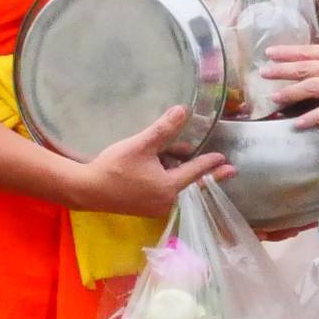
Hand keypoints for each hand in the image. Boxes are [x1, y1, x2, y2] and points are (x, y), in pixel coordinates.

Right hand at [76, 106, 233, 216]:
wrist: (87, 190)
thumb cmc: (115, 167)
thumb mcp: (141, 145)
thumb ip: (163, 129)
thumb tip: (183, 110)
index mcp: (169, 187)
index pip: (195, 173)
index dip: (210, 164)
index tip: (224, 159)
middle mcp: (166, 201)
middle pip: (192, 185)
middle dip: (209, 176)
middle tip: (230, 171)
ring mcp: (154, 208)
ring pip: (178, 189)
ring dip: (186, 177)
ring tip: (193, 163)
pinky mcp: (144, 208)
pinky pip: (165, 193)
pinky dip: (171, 182)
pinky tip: (168, 171)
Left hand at [262, 43, 318, 127]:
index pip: (309, 50)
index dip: (288, 52)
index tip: (270, 53)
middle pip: (305, 66)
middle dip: (282, 70)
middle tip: (263, 72)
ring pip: (311, 87)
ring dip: (291, 92)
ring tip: (274, 97)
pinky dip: (312, 117)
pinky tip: (298, 123)